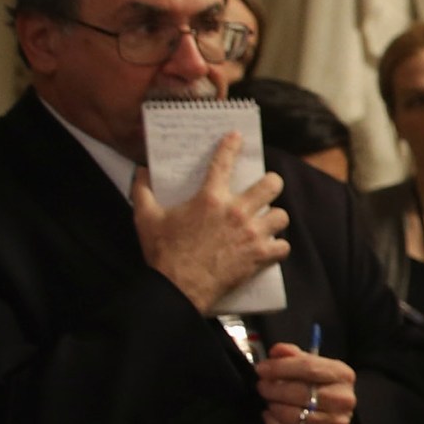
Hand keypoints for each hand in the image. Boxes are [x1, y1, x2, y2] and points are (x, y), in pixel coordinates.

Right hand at [132, 134, 289, 312]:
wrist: (178, 287)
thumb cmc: (163, 252)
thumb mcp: (145, 218)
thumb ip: (142, 191)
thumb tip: (140, 172)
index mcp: (210, 198)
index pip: (222, 163)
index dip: (231, 146)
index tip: (237, 136)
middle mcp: (236, 211)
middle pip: (271, 185)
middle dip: (271, 184)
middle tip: (265, 189)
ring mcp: (251, 233)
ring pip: (281, 215)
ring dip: (275, 218)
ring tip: (266, 222)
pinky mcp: (260, 255)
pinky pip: (283, 246)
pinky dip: (278, 247)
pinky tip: (270, 247)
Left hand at [258, 342, 356, 423]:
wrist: (336, 416)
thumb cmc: (319, 387)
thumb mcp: (311, 366)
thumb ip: (293, 356)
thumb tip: (277, 351)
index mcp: (342, 375)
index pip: (309, 368)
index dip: (281, 368)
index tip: (261, 369)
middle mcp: (344, 399)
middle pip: (301, 393)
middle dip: (274, 389)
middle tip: (262, 387)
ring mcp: (337, 423)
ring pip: (295, 416)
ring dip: (275, 409)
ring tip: (269, 403)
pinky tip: (270, 417)